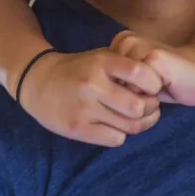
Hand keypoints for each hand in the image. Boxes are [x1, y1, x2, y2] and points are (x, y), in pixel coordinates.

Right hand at [18, 48, 162, 145]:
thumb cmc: (78, 68)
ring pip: (128, 126)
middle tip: (150, 106)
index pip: (139, 72)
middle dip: (150, 108)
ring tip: (138, 117)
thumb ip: (124, 64)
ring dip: (139, 124)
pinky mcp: (77, 128)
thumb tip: (155, 78)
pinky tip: (116, 126)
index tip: (153, 87)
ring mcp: (84, 108)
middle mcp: (93, 84)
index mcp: (101, 62)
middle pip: (138, 106)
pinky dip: (120, 134)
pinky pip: (114, 139)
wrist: (39, 82)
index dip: (153, 83)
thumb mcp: (100, 56)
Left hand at [111, 31, 194, 105]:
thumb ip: (117, 79)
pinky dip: (152, 93)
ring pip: (125, 86)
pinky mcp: (154, 55)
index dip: (123, 90)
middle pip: (112, 84)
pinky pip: (140, 88)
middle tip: (151, 84)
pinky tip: (166, 82)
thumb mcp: (135, 81)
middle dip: (130, 92)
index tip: (140, 84)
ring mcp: (140, 45)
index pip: (104, 80)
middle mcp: (127, 40)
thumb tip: (97, 94)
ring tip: (157, 83)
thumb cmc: (166, 82)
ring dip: (141, 93)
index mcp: (120, 43)